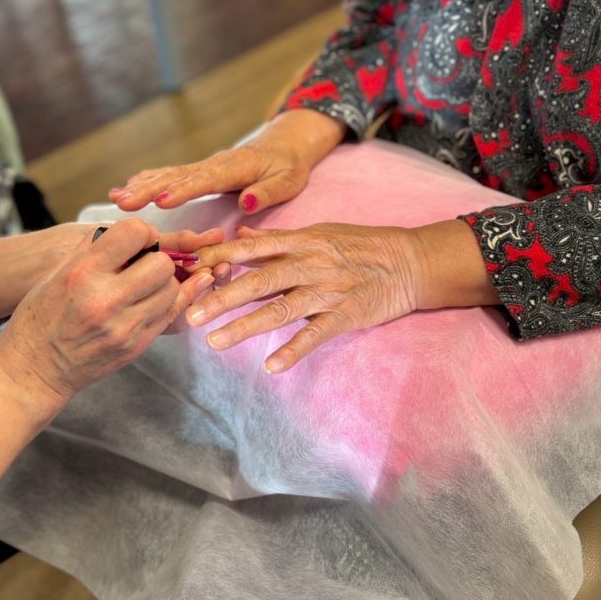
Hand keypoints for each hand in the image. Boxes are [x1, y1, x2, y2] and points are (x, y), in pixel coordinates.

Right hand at [0, 218, 214, 404]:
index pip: (134, 233)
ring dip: (162, 283)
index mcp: (82, 273)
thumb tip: (132, 231)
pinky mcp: (136, 347)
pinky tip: (149, 301)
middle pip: (162, 263)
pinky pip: (170, 315)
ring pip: (172, 289)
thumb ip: (93, 247)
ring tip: (143, 286)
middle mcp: (105, 300)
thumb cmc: (40, 317)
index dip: (142, 232)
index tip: (136, 241)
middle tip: (142, 265)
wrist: (34, 370)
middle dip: (157, 258)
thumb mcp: (56, 272)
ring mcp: (124, 328)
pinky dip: (164, 303)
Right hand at [108, 110, 345, 215]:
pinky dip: (147, 179)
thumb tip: (246, 202)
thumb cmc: (289, 166)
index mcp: (235, 169)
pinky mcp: (199, 172)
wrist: (286, 145)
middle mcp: (214, 165)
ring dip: (141, 186)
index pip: (205, 180)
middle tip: (124, 202)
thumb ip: (267, 192)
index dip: (182, 190)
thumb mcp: (289, 182)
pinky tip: (126, 188)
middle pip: (177, 177)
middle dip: (149, 190)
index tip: (160, 201)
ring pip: (168, 175)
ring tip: (116, 197)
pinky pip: (169, 175)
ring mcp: (204, 167)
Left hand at [186, 220, 498, 372]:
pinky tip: (272, 367)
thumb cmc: (361, 246)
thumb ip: (277, 237)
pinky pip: (316, 334)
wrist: (410, 260)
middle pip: (259, 279)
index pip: (252, 248)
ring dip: (247, 325)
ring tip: (217, 341)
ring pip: (281, 307)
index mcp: (300, 241)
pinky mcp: (346, 313)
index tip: (190, 271)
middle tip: (191, 314)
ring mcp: (328, 289)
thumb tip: (240, 233)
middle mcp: (310, 263)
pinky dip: (294, 350)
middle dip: (223, 296)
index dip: (219, 258)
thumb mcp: (318, 232)